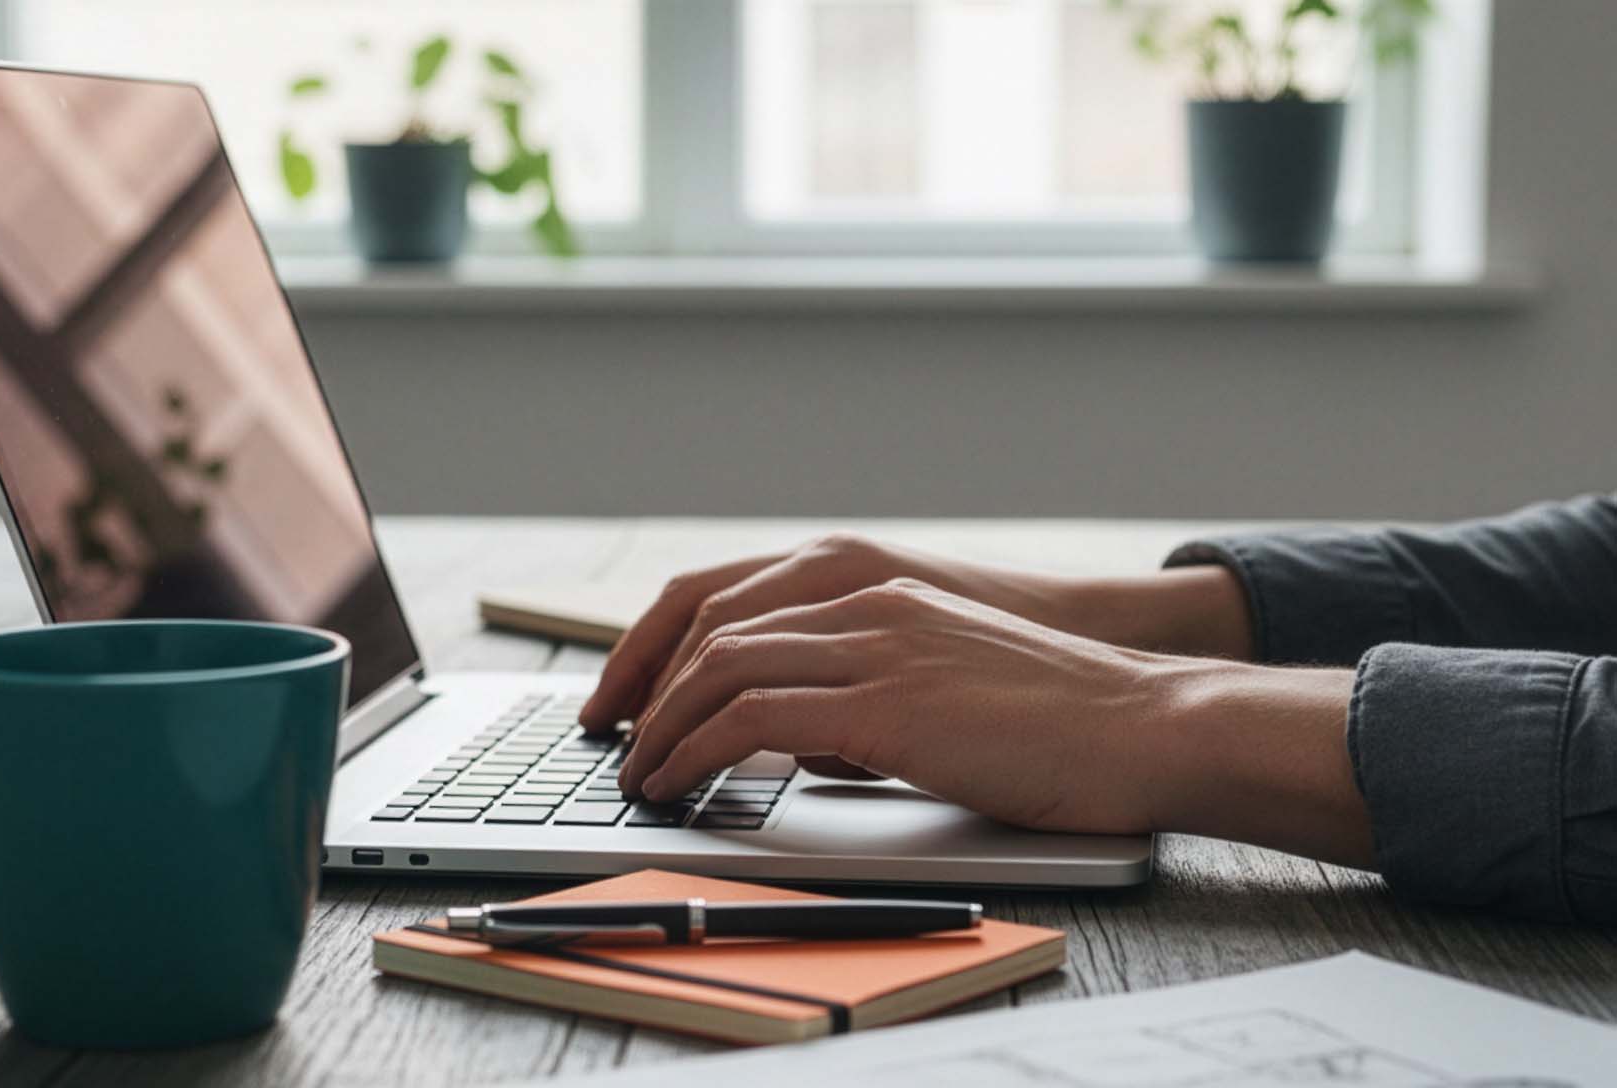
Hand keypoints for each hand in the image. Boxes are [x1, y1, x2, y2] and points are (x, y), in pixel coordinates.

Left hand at [617, 577, 1170, 831]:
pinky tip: (681, 783)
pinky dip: (699, 751)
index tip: (629, 694)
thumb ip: (862, 688)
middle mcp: (864, 600)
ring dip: (662, 724)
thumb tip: (796, 736)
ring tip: (639, 774)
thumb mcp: (938, 680)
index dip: (661, 644)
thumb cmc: (1053, 719)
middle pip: (708, 623)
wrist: (1143, 724)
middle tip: (614, 739)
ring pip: (721, 667)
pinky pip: (754, 719)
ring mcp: (876, 644)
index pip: (728, 595)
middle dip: (643, 683)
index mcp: (873, 586)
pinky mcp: (889, 702)